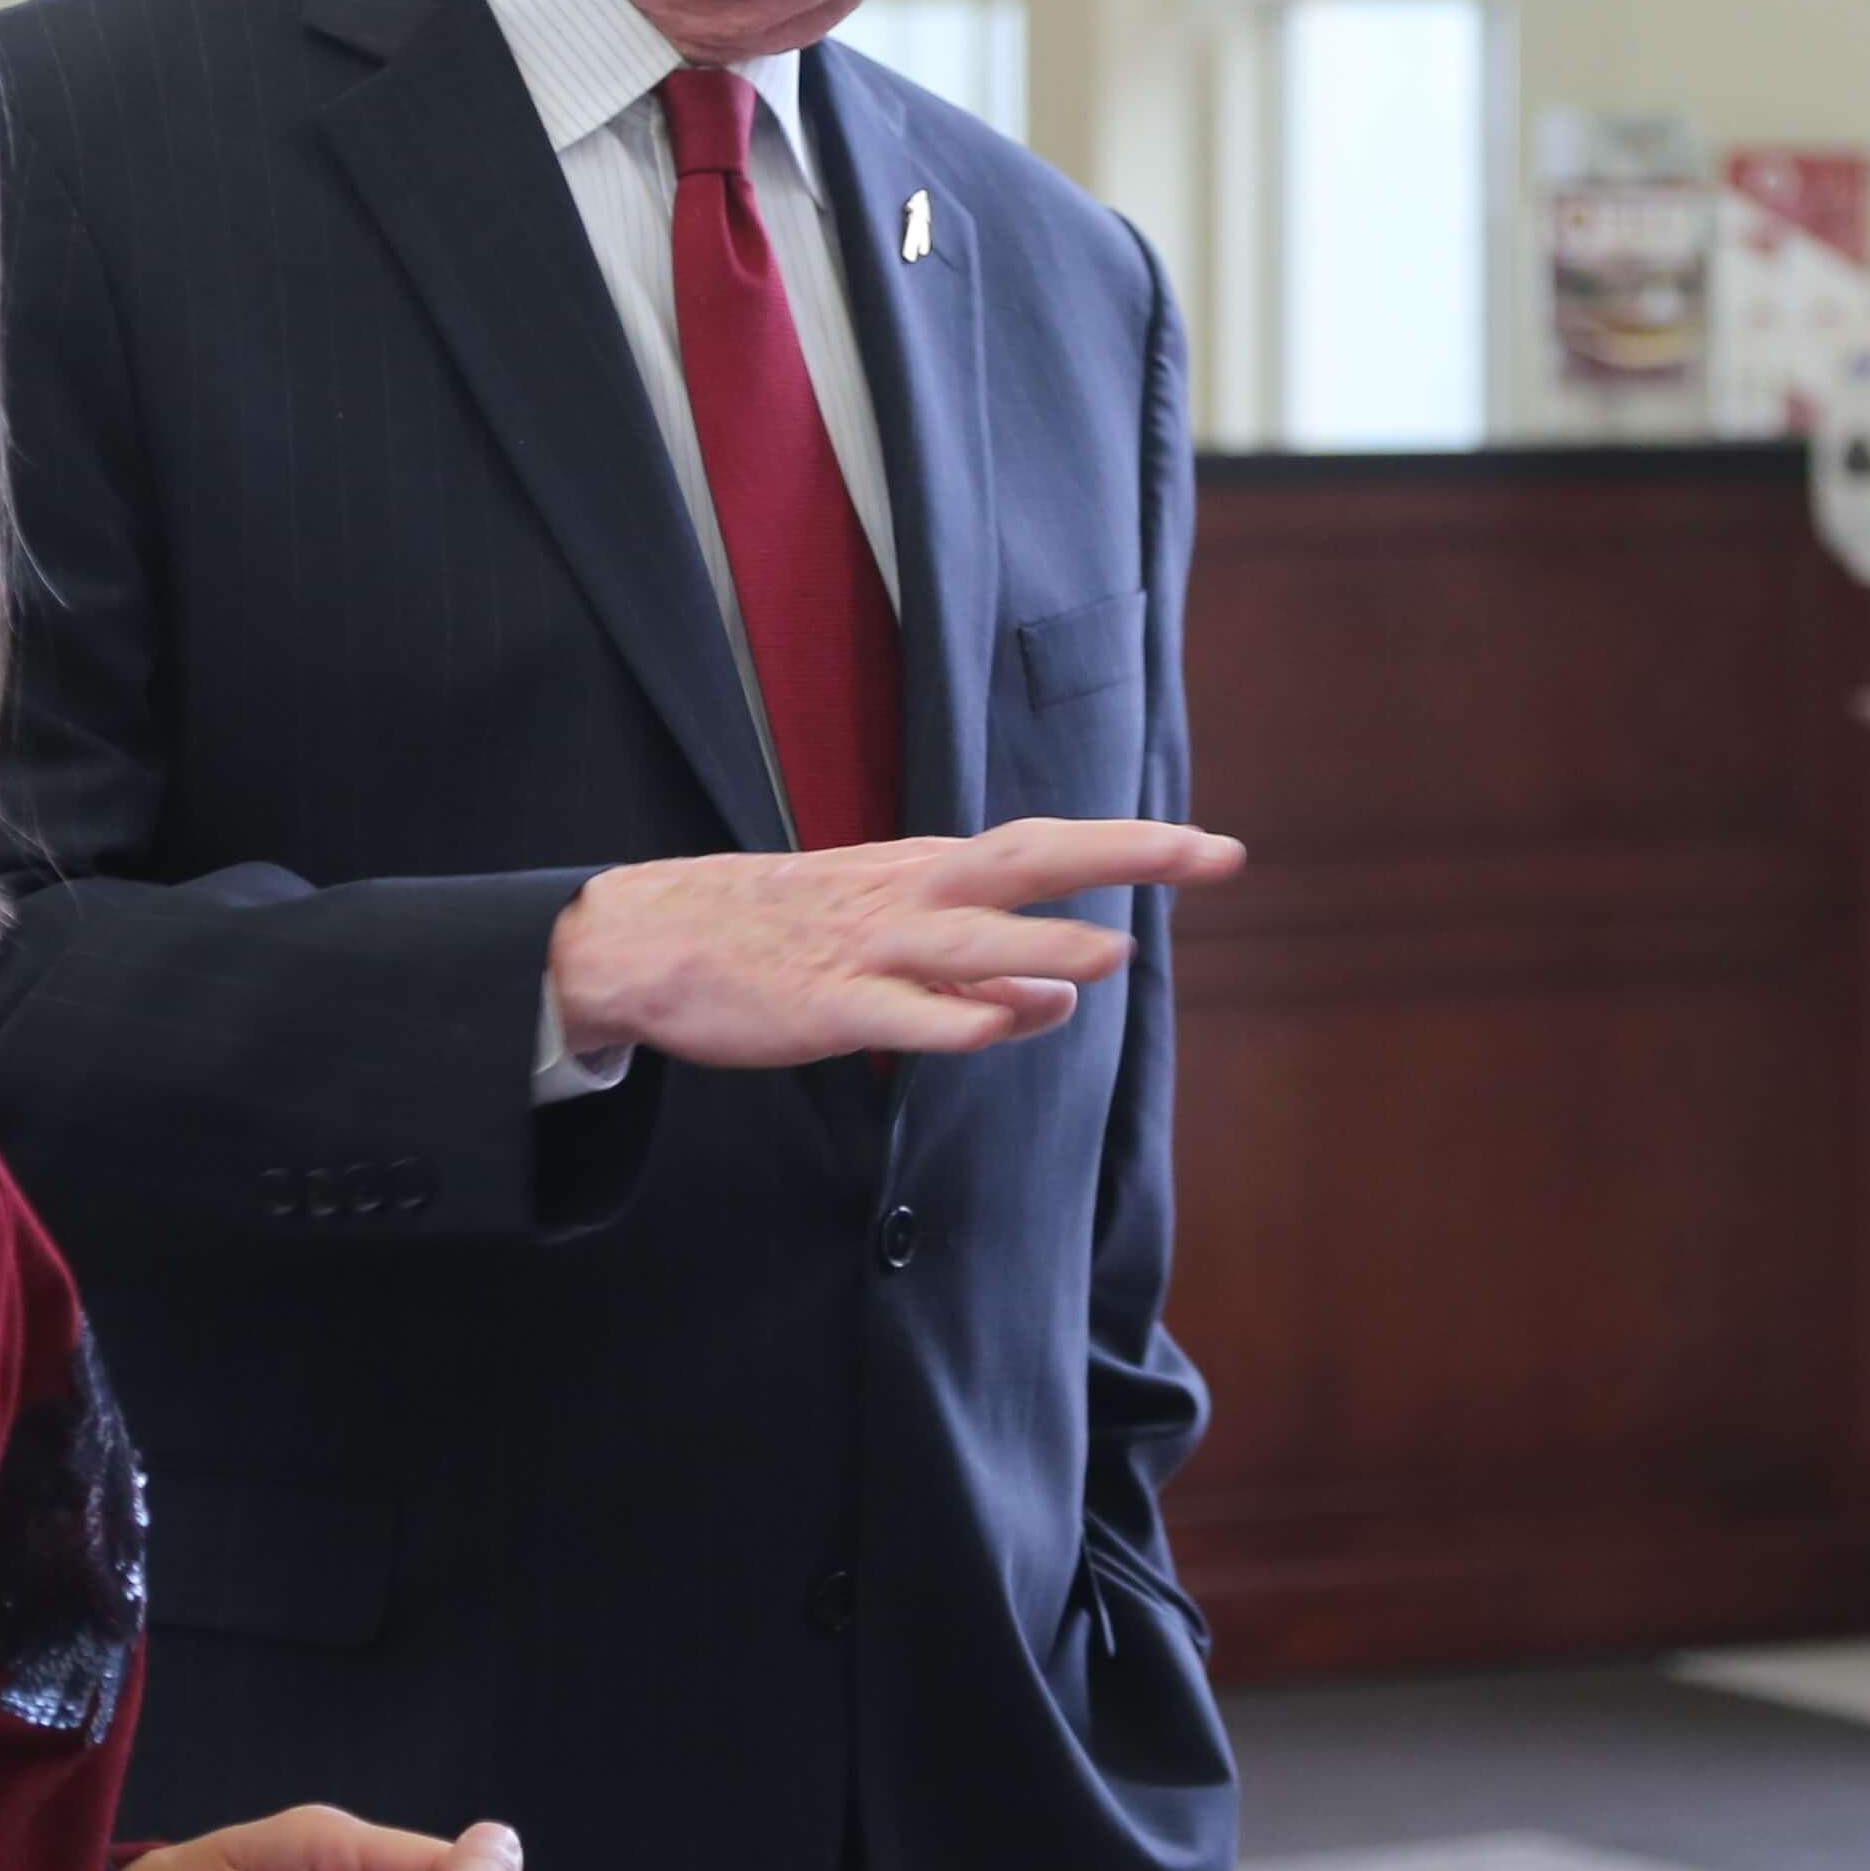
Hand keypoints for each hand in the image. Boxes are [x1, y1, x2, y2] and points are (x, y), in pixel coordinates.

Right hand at [546, 817, 1246, 1068]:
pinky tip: (997, 1026)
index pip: (1045, 846)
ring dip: (1042, 946)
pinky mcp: (822, 1006)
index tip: (1214, 848)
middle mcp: (909, 896)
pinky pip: (895, 1015)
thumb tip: (1063, 999)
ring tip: (1116, 954)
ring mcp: (866, 949)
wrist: (655, 938)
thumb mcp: (889, 932)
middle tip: (1208, 854)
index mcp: (928, 872)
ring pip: (968, 943)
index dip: (1130, 844)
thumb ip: (981, 968)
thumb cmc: (782, 933)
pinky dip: (947, 1019)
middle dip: (1120, 857)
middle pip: (1027, 862)